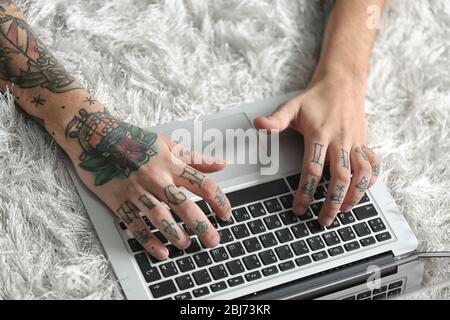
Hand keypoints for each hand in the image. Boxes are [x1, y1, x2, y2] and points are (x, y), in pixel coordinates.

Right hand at [64, 108, 230, 259]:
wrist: (93, 135)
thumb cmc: (132, 138)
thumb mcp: (166, 143)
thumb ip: (194, 157)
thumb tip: (221, 164)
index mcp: (170, 163)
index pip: (202, 184)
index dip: (219, 200)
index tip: (226, 214)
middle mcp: (155, 178)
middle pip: (184, 205)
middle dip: (202, 226)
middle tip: (213, 240)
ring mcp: (136, 190)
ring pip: (160, 217)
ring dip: (176, 235)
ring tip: (187, 245)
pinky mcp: (117, 200)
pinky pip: (134, 224)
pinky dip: (148, 240)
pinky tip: (161, 252)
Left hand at [254, 74, 380, 225]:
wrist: (342, 82)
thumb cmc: (315, 98)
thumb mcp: (292, 106)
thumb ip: (276, 119)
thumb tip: (258, 124)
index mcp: (320, 134)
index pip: (312, 169)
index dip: (305, 191)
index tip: (299, 208)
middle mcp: (340, 141)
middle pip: (341, 177)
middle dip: (333, 201)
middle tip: (324, 220)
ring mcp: (355, 143)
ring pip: (361, 174)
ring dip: (355, 195)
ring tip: (345, 211)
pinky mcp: (364, 143)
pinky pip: (373, 164)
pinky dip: (370, 180)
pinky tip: (362, 191)